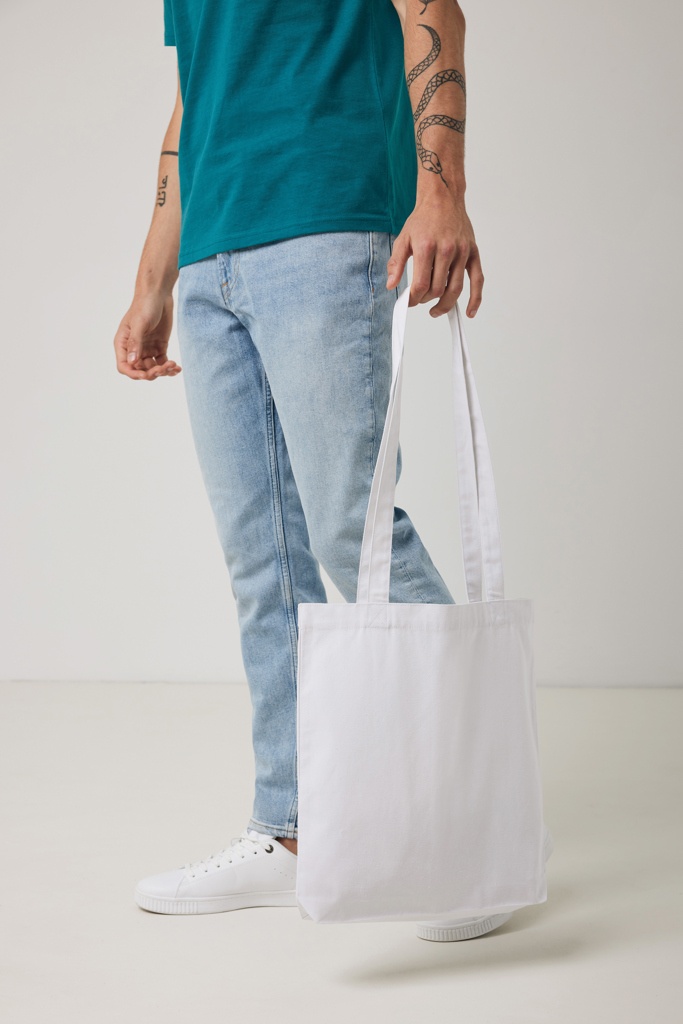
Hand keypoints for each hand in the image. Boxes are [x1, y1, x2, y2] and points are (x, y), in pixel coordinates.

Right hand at [113, 291, 181, 379]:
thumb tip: (132, 362)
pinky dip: (169, 367)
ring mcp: (147, 349)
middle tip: (164, 367)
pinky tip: (177, 368)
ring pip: (152, 368)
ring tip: (173, 366)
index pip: (124, 366)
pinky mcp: (159, 347)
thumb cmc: (144, 305)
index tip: (146, 375)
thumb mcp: (139, 324)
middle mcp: (134, 349)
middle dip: (152, 372)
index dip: (134, 374)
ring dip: (162, 371)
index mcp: (123, 344)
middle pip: (140, 370)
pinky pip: (162, 362)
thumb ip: (135, 343)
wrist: (158, 294)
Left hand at [386, 195, 483, 317]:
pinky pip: (477, 280)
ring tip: (436, 311)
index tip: (409, 301)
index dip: (413, 299)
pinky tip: (469, 312)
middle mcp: (446, 250)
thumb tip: (391, 285)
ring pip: (455, 289)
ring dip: (445, 305)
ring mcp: (462, 252)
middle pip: (437, 289)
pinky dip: (475, 298)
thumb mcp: (403, 239)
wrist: (443, 198)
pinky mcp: (472, 253)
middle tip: (420, 300)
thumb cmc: (423, 219)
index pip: (421, 285)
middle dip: (426, 300)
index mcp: (427, 247)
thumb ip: (396, 263)